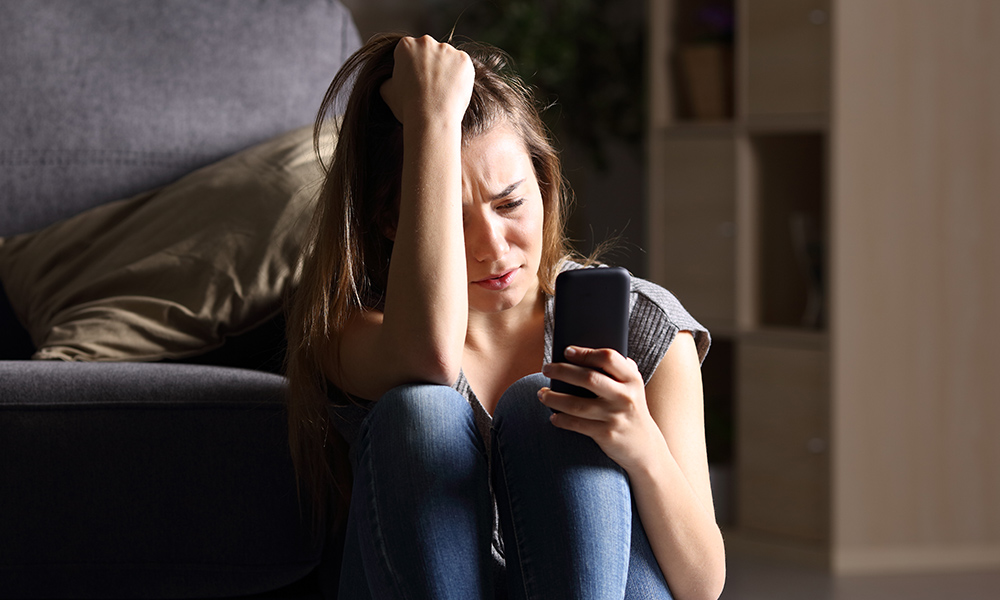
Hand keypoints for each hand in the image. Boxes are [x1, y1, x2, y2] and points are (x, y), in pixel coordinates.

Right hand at [380, 35, 474, 127]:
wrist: (431, 118)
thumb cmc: (407, 107)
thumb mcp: (387, 91)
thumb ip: (389, 78)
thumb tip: (391, 79)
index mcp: (406, 45)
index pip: (409, 52)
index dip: (411, 68)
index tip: (414, 82)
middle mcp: (426, 42)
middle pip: (429, 52)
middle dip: (429, 65)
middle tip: (430, 87)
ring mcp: (447, 49)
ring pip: (447, 58)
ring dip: (446, 70)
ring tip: (442, 92)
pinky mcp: (464, 60)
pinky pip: (462, 66)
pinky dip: (460, 77)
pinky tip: (453, 91)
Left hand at [539, 346, 665, 472]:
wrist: (645, 447)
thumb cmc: (630, 408)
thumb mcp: (631, 387)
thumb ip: (616, 368)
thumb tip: (580, 352)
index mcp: (632, 379)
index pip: (608, 358)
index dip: (585, 353)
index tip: (566, 351)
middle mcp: (625, 396)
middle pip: (588, 378)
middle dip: (562, 371)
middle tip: (546, 369)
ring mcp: (615, 416)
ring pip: (576, 404)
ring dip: (554, 397)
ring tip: (542, 394)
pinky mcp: (606, 434)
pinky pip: (576, 424)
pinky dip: (561, 419)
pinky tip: (553, 416)